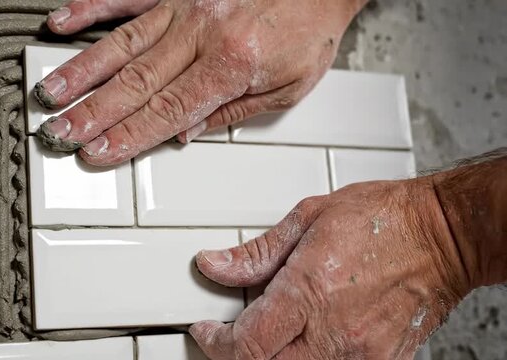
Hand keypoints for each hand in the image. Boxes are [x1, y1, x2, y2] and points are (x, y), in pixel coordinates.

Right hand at [35, 0, 366, 164]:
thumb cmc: (310, 29)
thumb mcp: (287, 87)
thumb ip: (231, 111)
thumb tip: (183, 133)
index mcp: (231, 63)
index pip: (167, 110)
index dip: (128, 136)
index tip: (97, 152)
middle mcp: (202, 32)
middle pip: (136, 82)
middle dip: (93, 113)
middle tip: (59, 132)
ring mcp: (185, 5)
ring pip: (123, 43)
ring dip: (83, 71)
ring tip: (52, 93)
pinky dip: (92, 8)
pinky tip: (64, 23)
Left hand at [189, 178, 470, 358]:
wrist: (444, 235)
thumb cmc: (383, 219)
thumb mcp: (308, 219)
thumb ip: (256, 254)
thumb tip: (214, 265)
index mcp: (311, 290)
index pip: (246, 343)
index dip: (215, 342)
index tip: (206, 330)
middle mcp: (336, 331)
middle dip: (236, 356)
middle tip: (229, 335)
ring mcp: (361, 353)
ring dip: (270, 358)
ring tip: (265, 333)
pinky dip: (305, 359)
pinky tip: (303, 337)